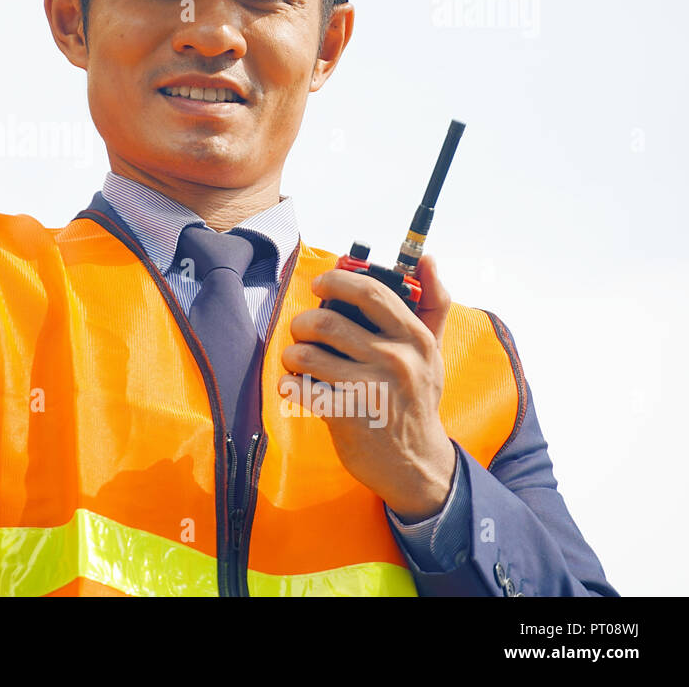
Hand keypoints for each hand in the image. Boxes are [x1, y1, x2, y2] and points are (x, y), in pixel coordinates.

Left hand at [279, 254, 456, 521]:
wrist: (418, 463)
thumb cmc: (417, 398)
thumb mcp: (432, 351)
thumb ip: (432, 303)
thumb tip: (428, 258)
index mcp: (414, 338)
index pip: (370, 293)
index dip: (336, 282)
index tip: (318, 286)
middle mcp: (396, 360)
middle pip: (327, 323)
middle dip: (302, 324)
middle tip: (302, 333)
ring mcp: (371, 389)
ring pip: (307, 354)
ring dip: (293, 355)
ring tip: (299, 361)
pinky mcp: (348, 416)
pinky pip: (300, 388)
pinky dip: (289, 384)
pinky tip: (295, 386)